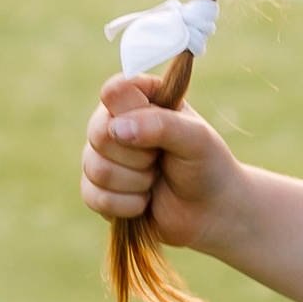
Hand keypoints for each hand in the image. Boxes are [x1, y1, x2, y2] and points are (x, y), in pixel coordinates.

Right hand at [80, 70, 245, 251]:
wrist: (209, 210)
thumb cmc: (205, 165)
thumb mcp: (195, 138)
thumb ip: (160, 125)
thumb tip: (117, 128)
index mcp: (140, 98)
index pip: (115, 91)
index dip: (133, 113)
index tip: (160, 126)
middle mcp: (116, 123)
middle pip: (99, 133)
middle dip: (139, 156)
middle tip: (161, 159)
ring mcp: (102, 156)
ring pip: (94, 168)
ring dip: (135, 182)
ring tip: (156, 179)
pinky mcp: (97, 189)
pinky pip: (93, 196)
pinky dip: (126, 205)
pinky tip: (144, 201)